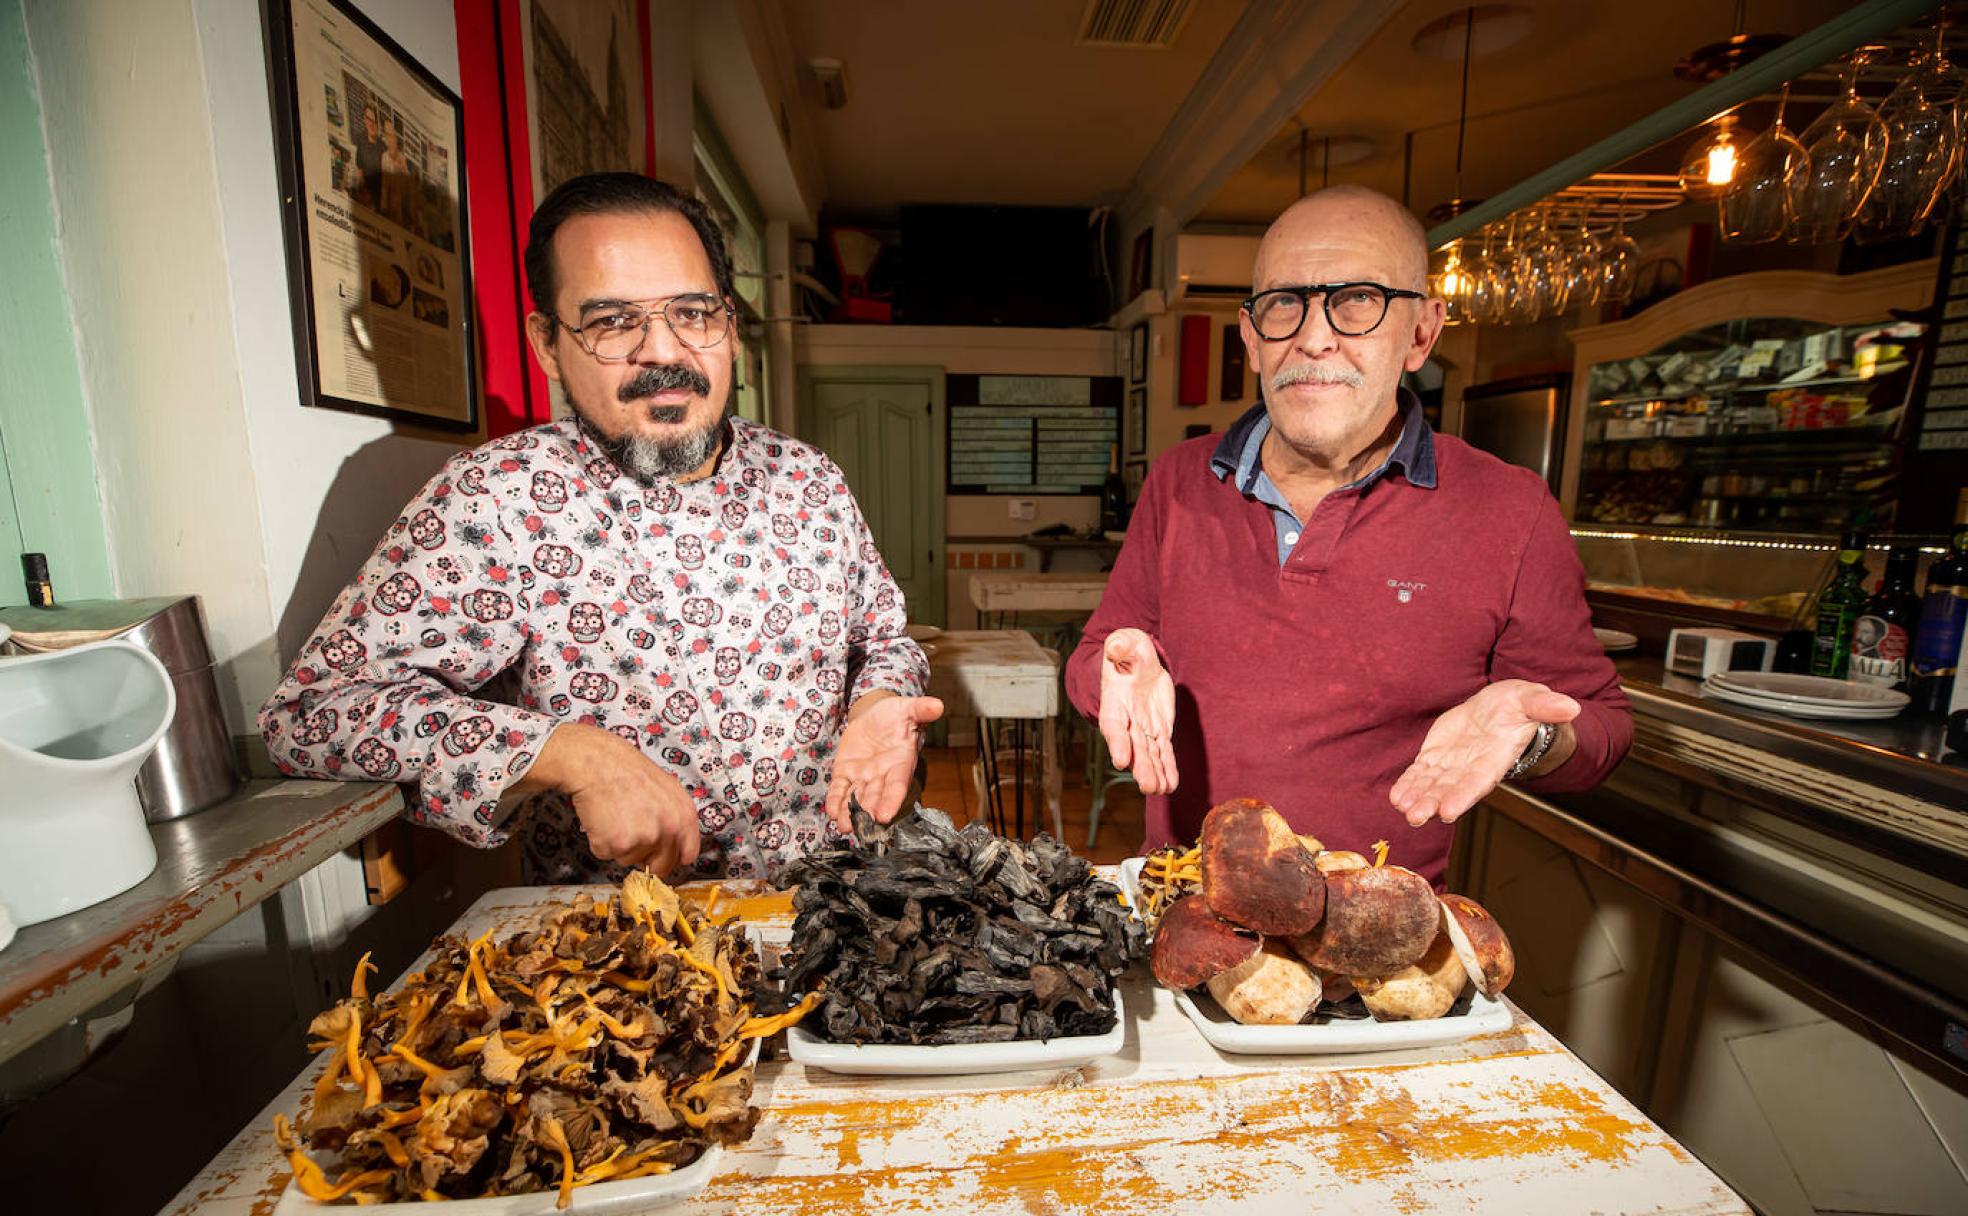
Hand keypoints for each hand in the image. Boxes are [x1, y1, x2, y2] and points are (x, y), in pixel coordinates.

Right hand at [517, 724, 701, 874]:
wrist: (597, 763)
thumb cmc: (627, 771)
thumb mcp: (668, 788)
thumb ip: (676, 817)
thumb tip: (676, 841)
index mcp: (684, 816)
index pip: (688, 855)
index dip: (673, 858)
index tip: (663, 858)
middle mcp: (668, 830)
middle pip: (661, 866)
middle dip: (646, 858)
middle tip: (632, 835)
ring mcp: (643, 839)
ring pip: (631, 860)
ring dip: (621, 846)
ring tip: (616, 817)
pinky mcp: (617, 845)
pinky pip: (608, 855)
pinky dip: (601, 842)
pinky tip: (603, 820)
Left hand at [825, 693, 944, 831]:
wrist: (874, 715)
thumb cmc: (894, 714)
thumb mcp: (907, 708)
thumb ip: (920, 709)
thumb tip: (938, 705)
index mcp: (901, 763)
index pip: (897, 785)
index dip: (891, 801)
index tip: (885, 816)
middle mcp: (882, 775)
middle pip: (876, 797)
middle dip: (869, 812)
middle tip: (863, 827)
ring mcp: (863, 776)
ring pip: (857, 798)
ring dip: (850, 813)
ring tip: (844, 826)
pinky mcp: (845, 773)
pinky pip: (840, 789)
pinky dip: (836, 800)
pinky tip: (832, 812)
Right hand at [1097, 628, 1177, 794]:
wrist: (1136, 660)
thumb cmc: (1127, 650)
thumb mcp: (1123, 642)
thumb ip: (1120, 646)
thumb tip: (1116, 646)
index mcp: (1115, 701)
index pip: (1115, 725)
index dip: (1118, 742)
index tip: (1121, 760)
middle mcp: (1127, 720)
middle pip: (1133, 747)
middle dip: (1141, 767)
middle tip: (1148, 786)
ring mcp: (1143, 728)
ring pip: (1149, 754)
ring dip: (1155, 773)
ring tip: (1160, 791)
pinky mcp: (1159, 730)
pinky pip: (1164, 752)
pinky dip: (1168, 768)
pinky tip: (1171, 785)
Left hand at [1389, 680, 1578, 827]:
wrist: (1499, 707)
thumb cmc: (1519, 707)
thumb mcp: (1532, 699)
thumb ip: (1545, 706)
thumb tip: (1569, 706)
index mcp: (1494, 758)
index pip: (1478, 781)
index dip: (1462, 795)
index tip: (1448, 811)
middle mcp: (1471, 767)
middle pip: (1450, 789)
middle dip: (1433, 804)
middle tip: (1415, 817)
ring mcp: (1452, 765)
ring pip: (1432, 786)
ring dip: (1417, 798)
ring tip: (1402, 808)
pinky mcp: (1435, 757)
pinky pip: (1420, 774)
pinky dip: (1408, 785)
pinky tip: (1396, 797)